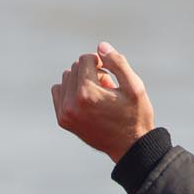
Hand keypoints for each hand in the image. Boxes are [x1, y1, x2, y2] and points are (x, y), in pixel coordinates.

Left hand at [51, 42, 155, 162]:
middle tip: (108, 88)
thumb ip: (117, 63)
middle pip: (74, 67)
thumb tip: (100, 46)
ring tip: (99, 95)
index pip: (85, 59)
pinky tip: (87, 100)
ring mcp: (64, 113)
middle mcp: (71, 104)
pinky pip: (58, 92)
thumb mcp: (134, 86)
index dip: (102, 63)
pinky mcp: (62, 120)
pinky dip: (70, 91)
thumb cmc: (136, 115)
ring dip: (81, 81)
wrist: (130, 147)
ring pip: (66, 78)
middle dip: (91, 72)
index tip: (111, 76)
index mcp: (87, 94)